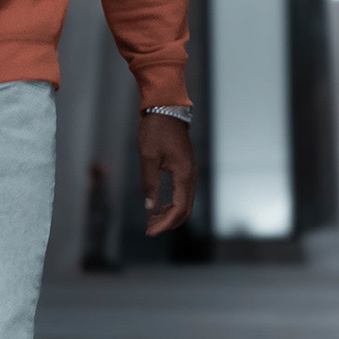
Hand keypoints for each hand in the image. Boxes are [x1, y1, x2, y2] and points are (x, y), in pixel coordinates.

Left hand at [139, 112, 195, 236]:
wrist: (166, 107)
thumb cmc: (156, 129)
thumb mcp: (147, 156)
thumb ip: (149, 183)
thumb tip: (149, 207)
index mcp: (184, 175)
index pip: (178, 209)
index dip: (164, 224)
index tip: (149, 232)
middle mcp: (191, 176)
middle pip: (185, 209)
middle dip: (168, 222)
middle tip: (149, 229)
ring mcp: (190, 171)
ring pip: (184, 202)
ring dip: (169, 214)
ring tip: (150, 220)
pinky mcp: (185, 167)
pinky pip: (182, 192)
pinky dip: (171, 203)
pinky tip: (157, 206)